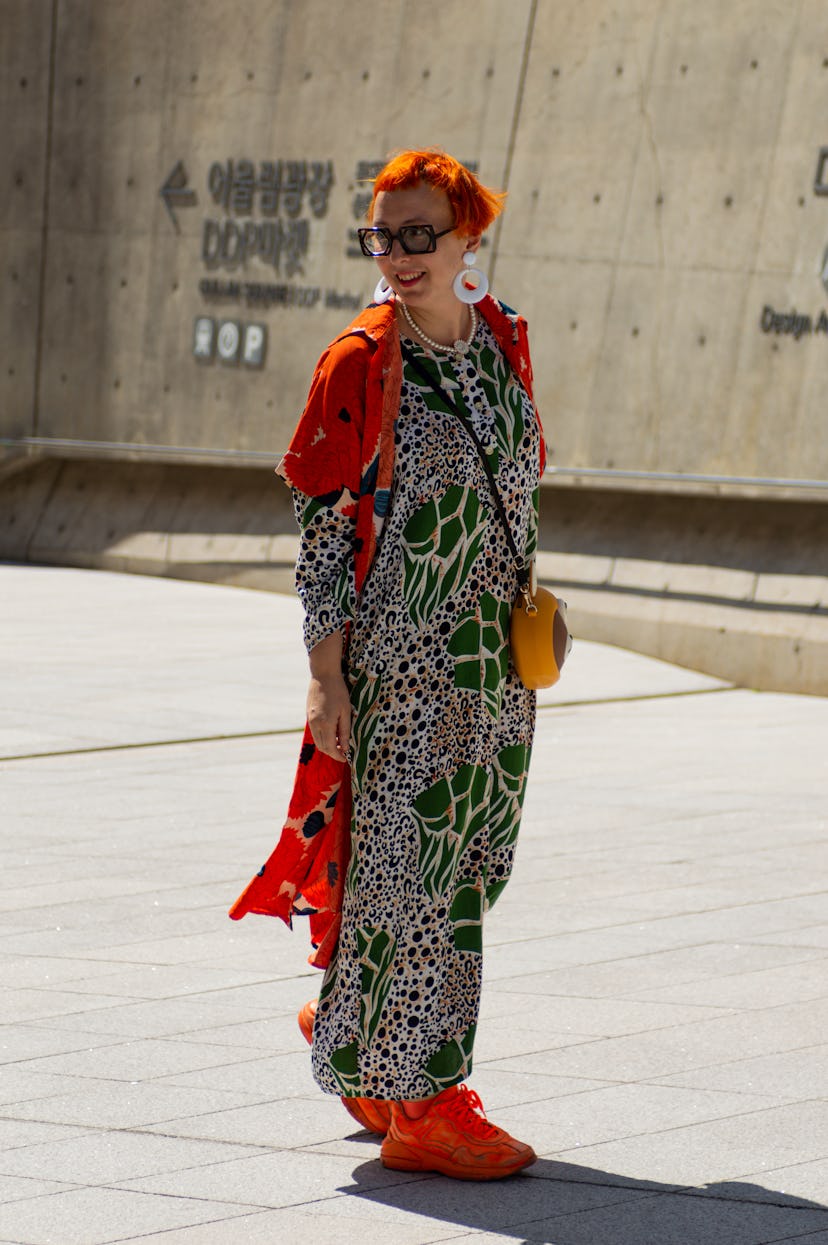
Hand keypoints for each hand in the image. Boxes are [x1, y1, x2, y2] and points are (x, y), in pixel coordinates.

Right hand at [307, 632, 350, 761]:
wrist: (323, 675)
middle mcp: (315, 724)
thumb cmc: (338, 691)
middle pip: (322, 747)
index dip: (338, 755)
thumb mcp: (346, 711)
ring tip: (339, 743)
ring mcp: (310, 720)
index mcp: (325, 724)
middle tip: (344, 752)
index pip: (330, 748)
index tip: (346, 758)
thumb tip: (345, 747)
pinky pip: (315, 732)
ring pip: (317, 741)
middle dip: (333, 752)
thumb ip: (344, 730)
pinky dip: (322, 737)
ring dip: (327, 746)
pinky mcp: (309, 715)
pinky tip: (332, 733)